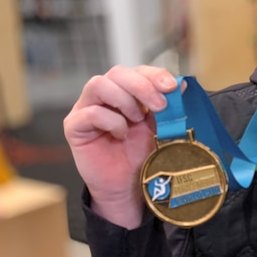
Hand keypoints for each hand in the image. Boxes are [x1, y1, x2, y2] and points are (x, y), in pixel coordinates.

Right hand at [63, 65, 178, 228]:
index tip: (171, 87)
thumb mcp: (159, 127)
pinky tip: (121, 135)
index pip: (137, 70)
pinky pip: (90, 113)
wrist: (129, 185)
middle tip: (160, 106)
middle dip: (142, 86)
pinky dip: (111, 121)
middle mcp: (104, 95)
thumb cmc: (142, 154)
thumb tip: (182, 84)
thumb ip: (168, 106)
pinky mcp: (75, 126)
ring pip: (99, 84)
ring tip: (137, 120)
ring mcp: (86, 108)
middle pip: (117, 72)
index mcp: (126, 91)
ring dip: (124, 101)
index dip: (154, 74)